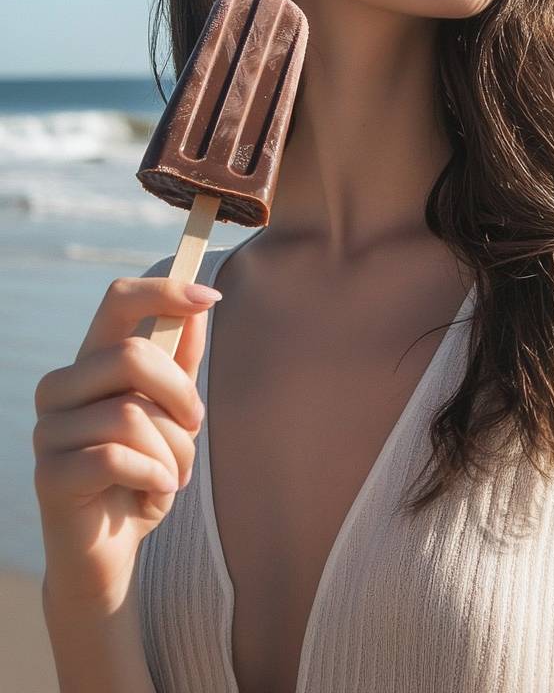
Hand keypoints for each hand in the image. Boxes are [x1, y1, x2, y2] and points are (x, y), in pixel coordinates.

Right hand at [33, 276, 218, 609]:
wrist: (109, 555)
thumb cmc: (141, 477)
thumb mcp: (170, 417)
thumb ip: (180, 364)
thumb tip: (199, 307)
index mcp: (89, 364)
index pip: (117, 300)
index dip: (163, 291)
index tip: (211, 298)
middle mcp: (60, 389)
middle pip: (132, 356)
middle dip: (181, 395)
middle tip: (195, 428)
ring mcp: (48, 431)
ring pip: (131, 414)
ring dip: (173, 450)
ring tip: (174, 474)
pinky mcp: (50, 475)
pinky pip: (117, 458)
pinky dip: (155, 476)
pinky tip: (157, 491)